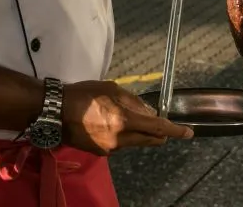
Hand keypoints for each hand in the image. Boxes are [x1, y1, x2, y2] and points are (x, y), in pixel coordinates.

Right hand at [62, 80, 193, 154]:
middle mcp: (119, 139)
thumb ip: (134, 102)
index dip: (175, 131)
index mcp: (123, 121)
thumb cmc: (83, 95)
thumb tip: (150, 113)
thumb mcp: (112, 89)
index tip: (188, 133)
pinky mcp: (100, 153)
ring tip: (122, 116)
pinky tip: (108, 123)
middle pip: (149, 140)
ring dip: (137, 132)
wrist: (55, 112)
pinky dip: (122, 135)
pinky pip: (119, 144)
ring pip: (134, 142)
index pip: (157, 128)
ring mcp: (110, 149)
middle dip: (158, 133)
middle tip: (161, 125)